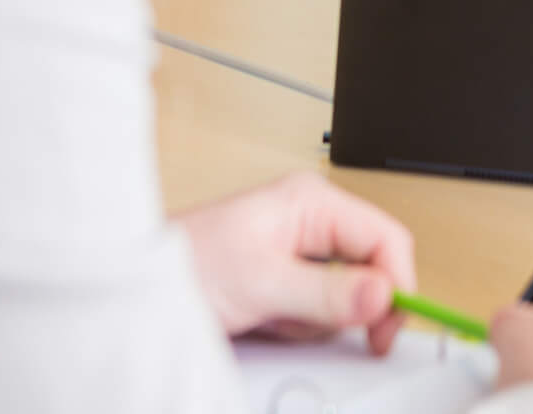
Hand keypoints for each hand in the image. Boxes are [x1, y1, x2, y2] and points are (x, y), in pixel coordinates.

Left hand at [178, 172, 416, 353]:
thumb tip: (381, 295)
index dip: (396, 282)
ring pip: (347, 293)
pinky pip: (319, 308)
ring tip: (277, 315)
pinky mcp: (286, 277)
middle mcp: (311, 219)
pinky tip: (270, 319)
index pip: (384, 237)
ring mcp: (299, 250)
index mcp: (311, 201)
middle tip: (339, 329)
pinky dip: (300, 324)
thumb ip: (326, 292)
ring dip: (319, 317)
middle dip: (351, 303)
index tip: (390, 323)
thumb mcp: (262, 283)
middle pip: (370, 265)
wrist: (136, 291)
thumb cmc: (184, 265)